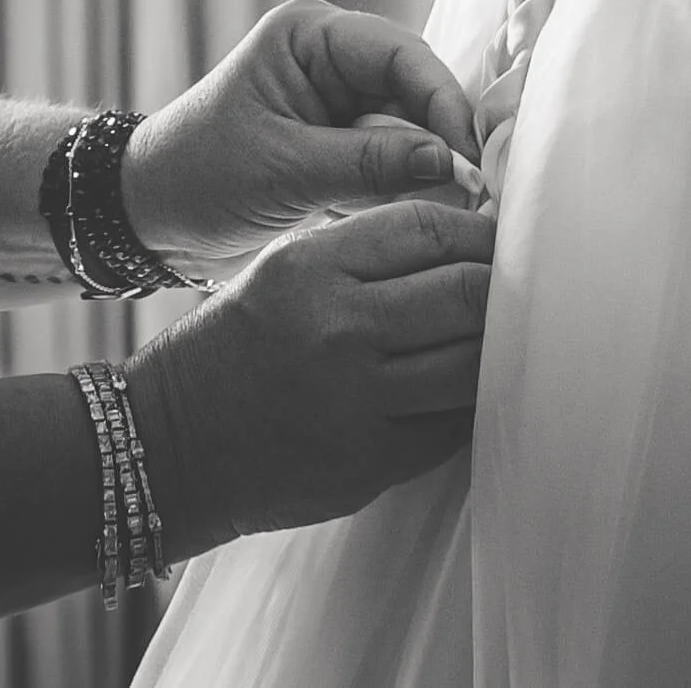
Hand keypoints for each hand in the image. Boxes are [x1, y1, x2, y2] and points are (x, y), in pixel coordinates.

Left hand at [123, 0, 478, 257]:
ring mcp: (340, 101)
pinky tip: (427, 216)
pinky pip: (395, 158)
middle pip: (418, 90)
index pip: (402, 56)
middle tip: (479, 193)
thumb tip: (452, 163)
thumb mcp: (284, 172)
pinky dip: (409, 188)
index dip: (443, 103)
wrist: (148, 217)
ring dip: (430, 170)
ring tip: (460, 212)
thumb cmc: (198, 178)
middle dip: (444, 141)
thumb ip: (370, 164)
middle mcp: (333, 58)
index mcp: (310, 36)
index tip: (471, 157)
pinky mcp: (343, 142)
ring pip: (413, 128)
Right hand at [124, 198, 495, 553]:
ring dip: (497, 347)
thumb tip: (466, 234)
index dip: (478, 230)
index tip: (492, 240)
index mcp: (314, 266)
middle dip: (503, 285)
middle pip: (467, 292)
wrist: (174, 441)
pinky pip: (453, 424)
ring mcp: (357, 401)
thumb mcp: (287, 265)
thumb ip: (369, 248)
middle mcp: (337, 328)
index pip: (431, 227)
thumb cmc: (241, 341)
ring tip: (499, 336)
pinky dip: (470, 401)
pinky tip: (464, 387)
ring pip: (473, 362)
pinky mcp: (371, 462)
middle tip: (515, 285)